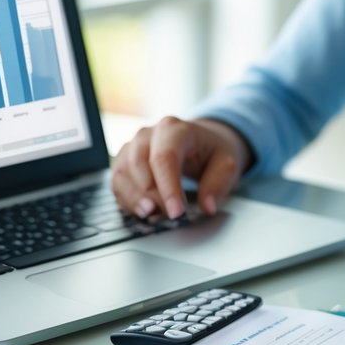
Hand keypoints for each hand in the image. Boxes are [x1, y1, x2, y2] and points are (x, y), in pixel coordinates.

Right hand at [110, 117, 250, 218]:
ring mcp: (133, 146)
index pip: (165, 157)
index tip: (177, 213)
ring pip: (122, 172)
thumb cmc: (212, 151)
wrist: (201, 141)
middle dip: (150, 194)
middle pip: (138, 163)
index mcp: (175, 129)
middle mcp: (149, 134)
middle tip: (166, 216)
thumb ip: (219, 183)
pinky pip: (117, 182)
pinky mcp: (124, 161)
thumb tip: (207, 206)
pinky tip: (142, 212)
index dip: (168, 187)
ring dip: (134, 198)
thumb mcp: (227, 162)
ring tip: (152, 216)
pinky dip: (126, 200)